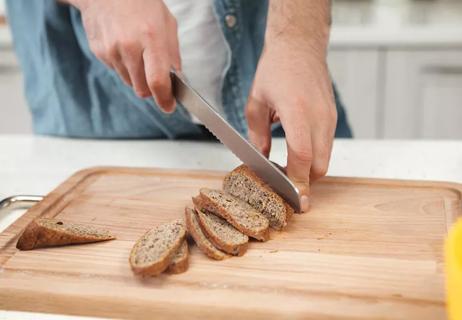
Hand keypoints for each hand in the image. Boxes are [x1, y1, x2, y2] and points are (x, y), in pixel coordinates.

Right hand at [73, 0, 179, 111]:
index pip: (157, 81)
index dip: (164, 99)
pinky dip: (124, 66)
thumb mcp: (167, 23)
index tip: (169, 106)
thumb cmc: (142, 4)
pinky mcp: (99, 52)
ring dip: (137, 77)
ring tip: (138, 52)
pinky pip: (117, 71)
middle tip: (156, 76)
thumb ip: (173, 54)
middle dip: (152, 89)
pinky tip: (125, 46)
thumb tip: (176, 79)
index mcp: (151, 38)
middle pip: (143, 89)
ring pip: (130, 82)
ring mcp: (111, 51)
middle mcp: (129, 47)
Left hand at [246, 41, 336, 212]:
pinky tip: (296, 150)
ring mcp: (329, 117)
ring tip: (288, 168)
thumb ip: (257, 134)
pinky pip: (326, 145)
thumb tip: (260, 158)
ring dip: (309, 169)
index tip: (293, 198)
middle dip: (304, 181)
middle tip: (284, 185)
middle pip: (319, 166)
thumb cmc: (276, 68)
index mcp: (297, 112)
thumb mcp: (256, 102)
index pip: (302, 156)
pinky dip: (314, 155)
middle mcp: (319, 117)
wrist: (300, 46)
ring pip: (325, 158)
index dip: (297, 181)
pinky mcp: (332, 117)